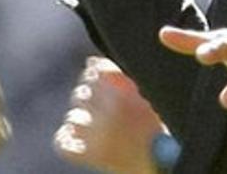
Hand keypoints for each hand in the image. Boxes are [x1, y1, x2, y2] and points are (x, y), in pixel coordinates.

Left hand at [54, 57, 162, 173]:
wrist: (163, 165)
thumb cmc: (159, 131)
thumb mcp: (149, 99)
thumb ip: (123, 79)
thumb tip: (91, 62)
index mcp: (128, 95)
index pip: (97, 71)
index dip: (97, 73)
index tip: (101, 79)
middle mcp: (110, 114)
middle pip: (81, 93)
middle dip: (89, 97)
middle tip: (102, 107)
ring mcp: (98, 137)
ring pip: (72, 117)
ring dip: (80, 119)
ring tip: (96, 127)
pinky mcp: (91, 156)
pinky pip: (63, 142)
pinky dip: (67, 139)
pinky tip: (79, 139)